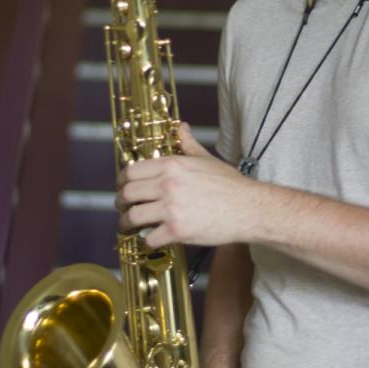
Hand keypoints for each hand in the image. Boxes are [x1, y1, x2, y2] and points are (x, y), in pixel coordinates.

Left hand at [116, 123, 255, 248]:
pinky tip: (150, 240)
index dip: (122, 181)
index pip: (132, 171)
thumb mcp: (206, 159)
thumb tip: (181, 127)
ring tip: (129, 226)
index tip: (123, 187)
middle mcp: (167, 185)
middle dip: (120, 202)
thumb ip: (188, 143)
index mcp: (171, 165)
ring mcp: (171, 209)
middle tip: (123, 207)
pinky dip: (147, 241)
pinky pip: (150, 238)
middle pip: (127, 193)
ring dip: (127, 223)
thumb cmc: (229, 184)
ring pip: (133, 217)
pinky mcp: (177, 230)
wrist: (248, 208)